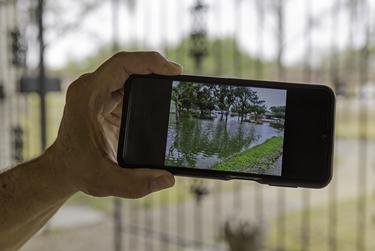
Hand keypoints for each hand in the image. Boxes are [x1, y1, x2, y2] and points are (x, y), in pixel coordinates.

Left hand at [50, 51, 181, 197]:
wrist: (63, 168)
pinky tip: (161, 94)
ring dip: (151, 74)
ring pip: (129, 72)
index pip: (121, 65)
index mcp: (88, 97)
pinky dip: (146, 85)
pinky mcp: (106, 98)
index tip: (174, 70)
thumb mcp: (105, 181)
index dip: (149, 61)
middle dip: (155, 67)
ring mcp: (98, 91)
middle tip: (179, 77)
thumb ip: (136, 184)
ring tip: (175, 84)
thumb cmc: (78, 170)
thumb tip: (168, 178)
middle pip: (128, 65)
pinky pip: (128, 83)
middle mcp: (91, 88)